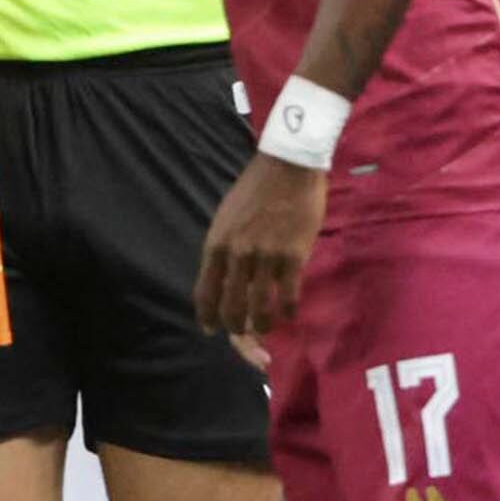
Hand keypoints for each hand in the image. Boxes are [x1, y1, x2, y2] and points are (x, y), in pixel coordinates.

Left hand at [195, 155, 330, 337]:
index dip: (208, 317)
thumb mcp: (226, 219)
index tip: (212, 329)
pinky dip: (288, 311)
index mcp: (216, 245)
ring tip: (267, 328)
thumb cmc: (255, 189)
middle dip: (236, 328)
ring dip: (263, 325)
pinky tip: (289, 314)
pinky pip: (289, 296)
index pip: (205, 293)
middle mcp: (237, 256)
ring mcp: (266, 257)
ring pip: (260, 307)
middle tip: (243, 333)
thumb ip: (224, 248)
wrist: (288, 167)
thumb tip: (226, 276)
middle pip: (231, 307)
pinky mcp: (294, 256)